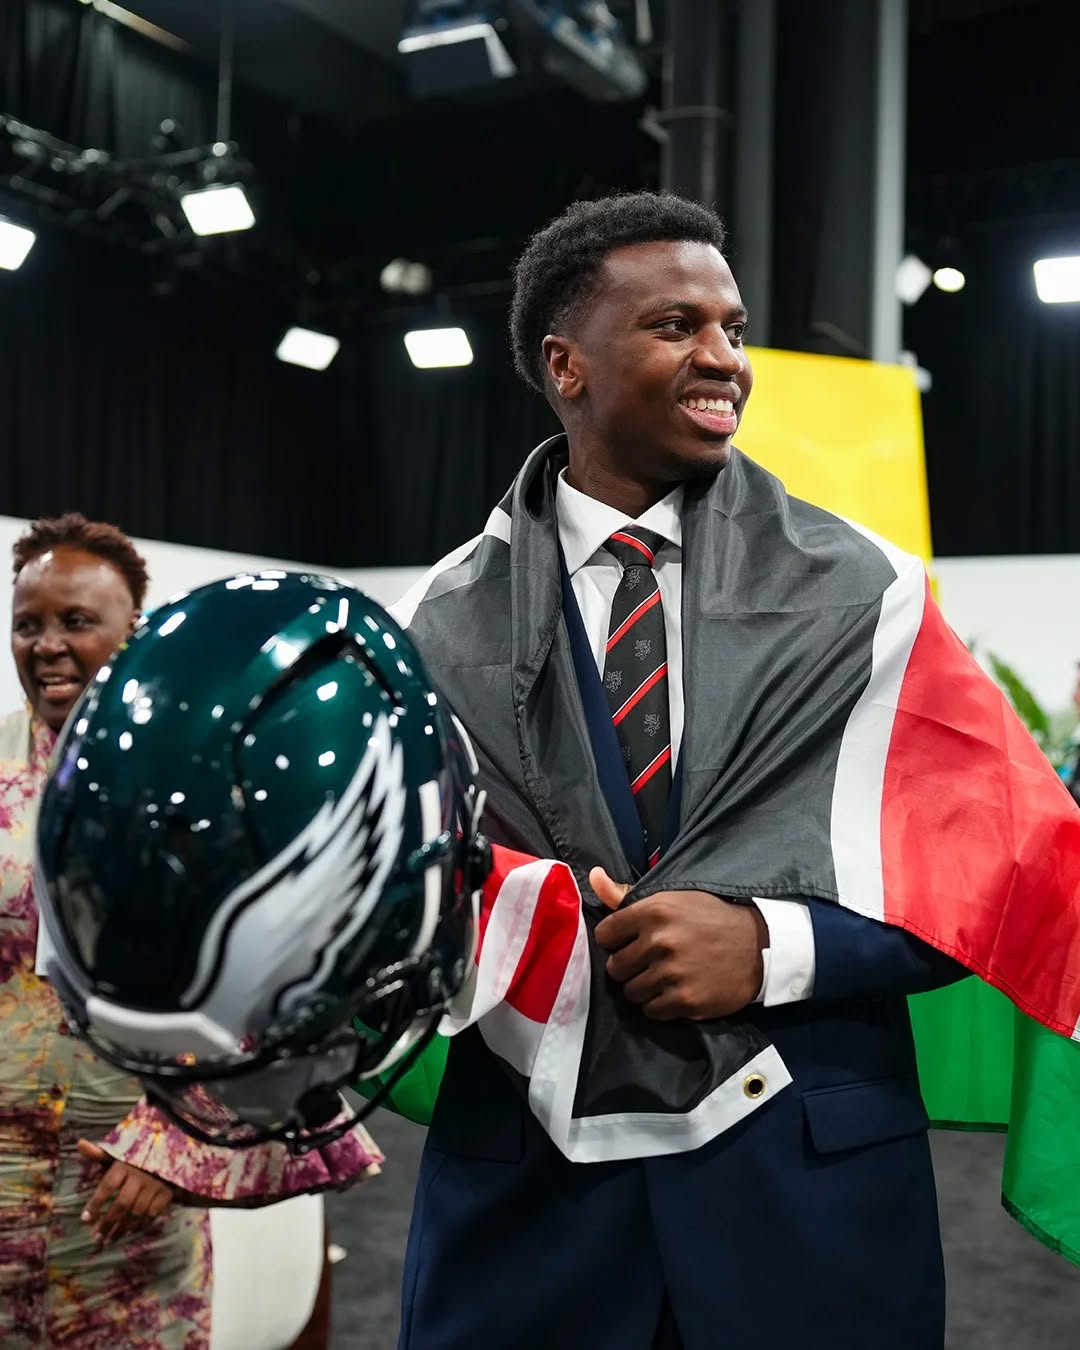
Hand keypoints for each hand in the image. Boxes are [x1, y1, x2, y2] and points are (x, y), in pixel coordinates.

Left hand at [77, 1139, 173, 1245]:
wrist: (173, 1145)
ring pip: (137, 1212)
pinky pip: (153, 1214)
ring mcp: (156, 1185)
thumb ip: (100, 1153)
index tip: (85, 1219)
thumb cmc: (139, 1152)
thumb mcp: (120, 1150)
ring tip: (110, 1239)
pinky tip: (130, 1230)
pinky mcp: (168, 1193)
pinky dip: (141, 1225)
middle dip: (108, 1223)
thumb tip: (79, 1144)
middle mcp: (141, 1175)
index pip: (108, 1186)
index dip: (95, 1204)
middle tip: (96, 1237)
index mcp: (126, 1164)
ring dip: (122, 1228)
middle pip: (122, 1204)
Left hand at [589, 868, 766, 1020]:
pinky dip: (660, 1005)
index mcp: (654, 911)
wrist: (759, 945)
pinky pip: (651, 1010)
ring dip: (644, 988)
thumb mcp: (672, 898)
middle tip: (649, 963)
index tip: (630, 942)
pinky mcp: (685, 1000)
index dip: (616, 940)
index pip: (606, 934)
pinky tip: (675, 991)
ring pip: (631, 992)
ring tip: (663, 978)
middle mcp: (659, 941)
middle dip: (628, 966)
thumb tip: (593, 876)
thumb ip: (626, 894)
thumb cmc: (711, 917)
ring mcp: (672, 973)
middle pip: (615, 967)